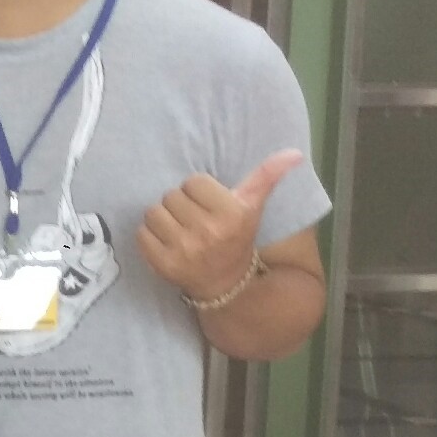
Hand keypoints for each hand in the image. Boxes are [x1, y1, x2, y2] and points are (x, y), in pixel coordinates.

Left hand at [138, 150, 304, 302]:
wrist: (227, 284)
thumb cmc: (236, 236)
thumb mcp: (253, 206)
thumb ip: (267, 176)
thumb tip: (295, 152)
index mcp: (231, 213)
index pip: (193, 182)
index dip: (198, 191)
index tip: (208, 205)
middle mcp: (208, 231)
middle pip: (172, 195)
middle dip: (180, 204)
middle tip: (193, 218)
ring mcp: (183, 249)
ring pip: (154, 212)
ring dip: (163, 218)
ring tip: (179, 229)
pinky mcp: (162, 264)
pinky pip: (141, 233)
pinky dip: (150, 236)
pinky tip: (167, 243)